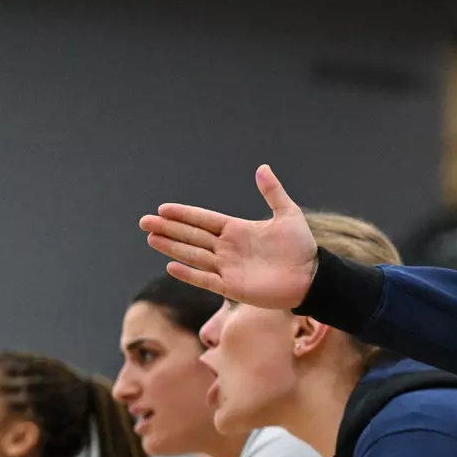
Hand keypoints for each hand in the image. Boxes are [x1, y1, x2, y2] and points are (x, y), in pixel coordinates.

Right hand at [140, 165, 317, 308]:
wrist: (312, 278)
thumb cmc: (302, 247)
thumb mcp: (288, 215)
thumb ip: (273, 192)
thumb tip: (262, 168)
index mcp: (238, 230)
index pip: (204, 220)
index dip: (184, 214)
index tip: (162, 208)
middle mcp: (229, 248)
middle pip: (192, 236)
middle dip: (169, 229)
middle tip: (144, 222)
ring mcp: (229, 268)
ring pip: (194, 255)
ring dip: (172, 248)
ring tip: (151, 238)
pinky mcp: (233, 287)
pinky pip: (206, 280)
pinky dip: (189, 274)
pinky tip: (171, 265)